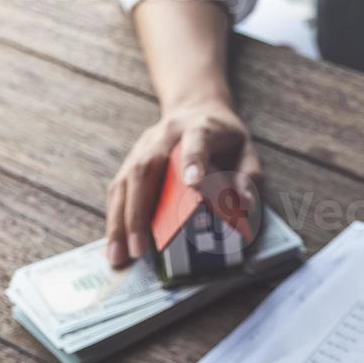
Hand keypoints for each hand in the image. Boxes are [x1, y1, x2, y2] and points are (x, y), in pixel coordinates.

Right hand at [105, 97, 260, 267]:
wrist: (196, 107)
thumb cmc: (224, 139)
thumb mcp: (246, 151)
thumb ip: (248, 177)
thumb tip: (244, 205)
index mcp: (200, 128)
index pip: (196, 141)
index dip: (194, 160)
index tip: (194, 183)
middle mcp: (166, 135)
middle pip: (146, 168)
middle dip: (140, 211)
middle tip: (140, 249)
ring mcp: (144, 146)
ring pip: (126, 180)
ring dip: (120, 221)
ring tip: (118, 255)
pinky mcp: (132, 159)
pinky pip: (118, 189)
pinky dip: (115, 218)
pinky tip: (115, 244)